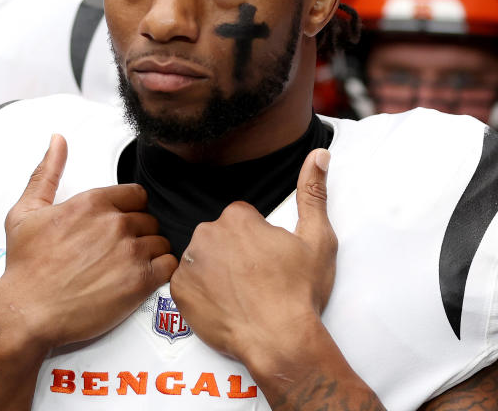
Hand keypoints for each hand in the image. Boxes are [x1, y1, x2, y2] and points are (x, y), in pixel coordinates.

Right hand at [0, 134, 177, 352]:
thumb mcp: (26, 211)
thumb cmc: (25, 267)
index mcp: (93, 203)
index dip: (131, 209)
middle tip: (121, 250)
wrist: (27, 311)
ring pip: (161, 242)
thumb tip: (57, 141)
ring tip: (130, 266)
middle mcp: (115, 224)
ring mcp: (130, 252)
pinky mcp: (140, 281)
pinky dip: (162, 272)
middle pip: (148, 219)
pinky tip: (145, 278)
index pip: (136, 195)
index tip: (121, 223)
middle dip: (138, 233)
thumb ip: (47, 172)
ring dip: (150, 253)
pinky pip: (169, 266)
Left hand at [170, 148, 335, 365]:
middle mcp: (207, 235)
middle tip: (257, 279)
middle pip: (219, 237)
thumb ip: (313, 192)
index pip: (241, 218)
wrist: (280, 341)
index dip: (258, 240)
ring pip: (202, 259)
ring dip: (216, 271)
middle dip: (234, 253)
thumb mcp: (317, 238)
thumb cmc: (299, 293)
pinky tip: (224, 305)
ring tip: (241, 294)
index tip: (269, 260)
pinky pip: (187, 284)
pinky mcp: (179, 292)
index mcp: (237, 218)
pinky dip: (201, 293)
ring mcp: (190, 265)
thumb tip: (319, 155)